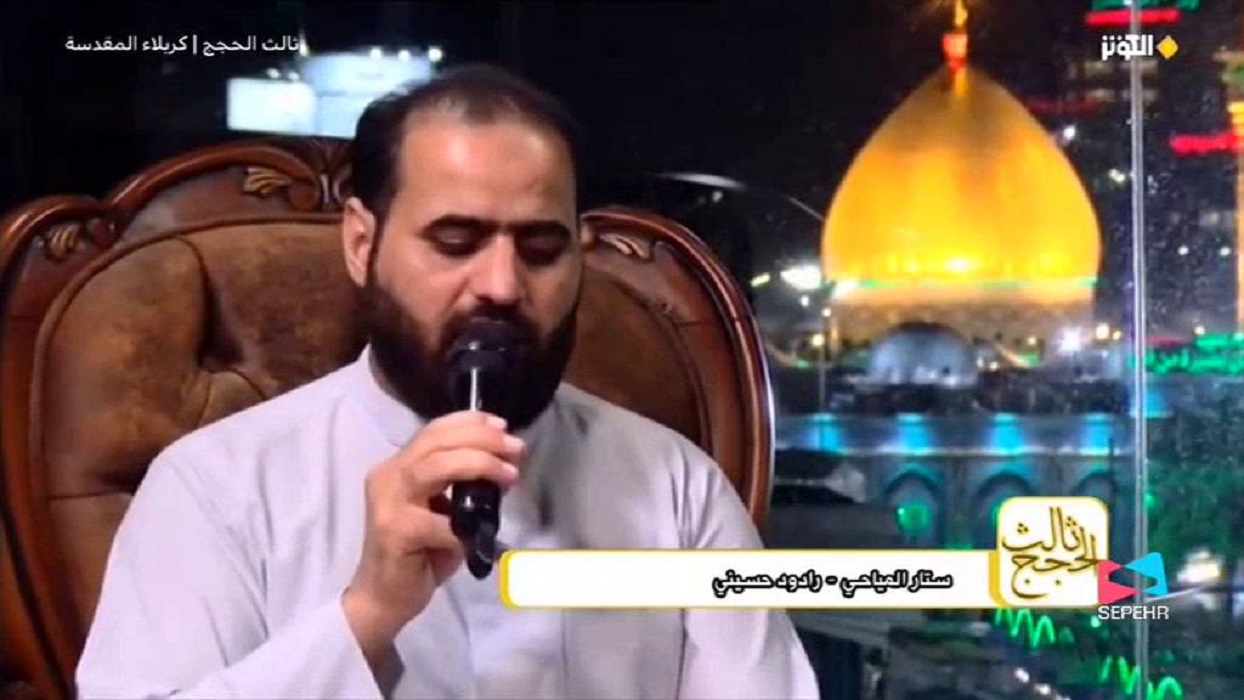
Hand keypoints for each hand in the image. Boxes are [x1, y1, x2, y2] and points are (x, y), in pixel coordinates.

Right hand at [342, 410, 523, 666]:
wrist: (383, 598)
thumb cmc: (418, 554)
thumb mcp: (441, 511)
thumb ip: (459, 484)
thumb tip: (502, 465)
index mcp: (397, 467)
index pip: (433, 431)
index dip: (469, 423)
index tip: (502, 426)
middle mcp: (388, 477)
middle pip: (436, 442)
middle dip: (481, 440)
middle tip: (515, 449)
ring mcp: (388, 503)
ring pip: (435, 468)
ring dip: (478, 465)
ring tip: (509, 475)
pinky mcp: (395, 531)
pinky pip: (440, 523)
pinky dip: (465, 528)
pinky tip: (479, 537)